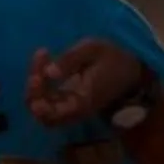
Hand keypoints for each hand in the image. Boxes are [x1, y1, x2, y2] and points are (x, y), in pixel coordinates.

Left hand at [25, 38, 146, 127]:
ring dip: (35, 86)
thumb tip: (48, 72)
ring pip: (41, 108)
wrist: (131, 70)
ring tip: (42, 58)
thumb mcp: (93, 50)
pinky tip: (45, 61)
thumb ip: (70, 60)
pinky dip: (41, 83)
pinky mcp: (68, 102)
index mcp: (81, 103)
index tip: (39, 74)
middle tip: (39, 64)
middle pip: (42, 114)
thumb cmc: (113, 59)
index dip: (38, 98)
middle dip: (33, 91)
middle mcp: (74, 111)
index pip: (51, 112)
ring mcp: (70, 109)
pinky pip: (47, 100)